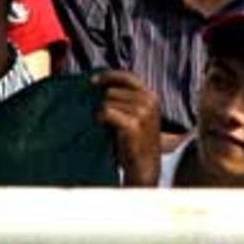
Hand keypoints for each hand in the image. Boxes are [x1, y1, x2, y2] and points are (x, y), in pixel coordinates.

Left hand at [94, 70, 161, 186]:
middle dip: (104, 102)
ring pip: (108, 101)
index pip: (127, 76)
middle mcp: (149, 101)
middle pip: (113, 91)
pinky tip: (102, 126)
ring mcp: (142, 112)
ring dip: (102, 112)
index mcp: (151, 96)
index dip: (108, 76)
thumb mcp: (139, 114)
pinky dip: (100, 118)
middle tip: (104, 117)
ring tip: (107, 125)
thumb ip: (127, 99)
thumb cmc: (136, 141)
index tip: (93, 81)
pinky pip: (106, 112)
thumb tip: (101, 85)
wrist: (145, 166)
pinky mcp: (133, 124)